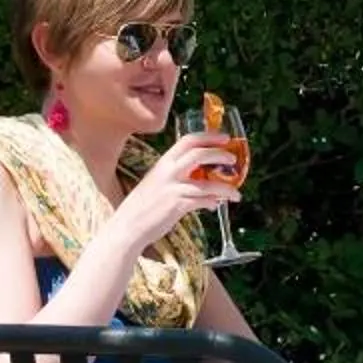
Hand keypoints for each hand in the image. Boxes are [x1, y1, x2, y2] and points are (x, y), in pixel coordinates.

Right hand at [116, 132, 241, 245]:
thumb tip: (200, 179)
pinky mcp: (177, 205)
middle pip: (199, 154)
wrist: (127, 226)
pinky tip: (216, 205)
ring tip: (236, 194)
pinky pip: (202, 201)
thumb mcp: (156, 183)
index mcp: (163, 163)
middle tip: (233, 159)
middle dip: (220, 154)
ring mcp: (172, 188)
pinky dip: (213, 202)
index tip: (225, 138)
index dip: (209, 137)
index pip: (188, 140)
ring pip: (207, 183)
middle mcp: (168, 171)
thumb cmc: (142, 207)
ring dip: (226, 188)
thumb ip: (175, 176)